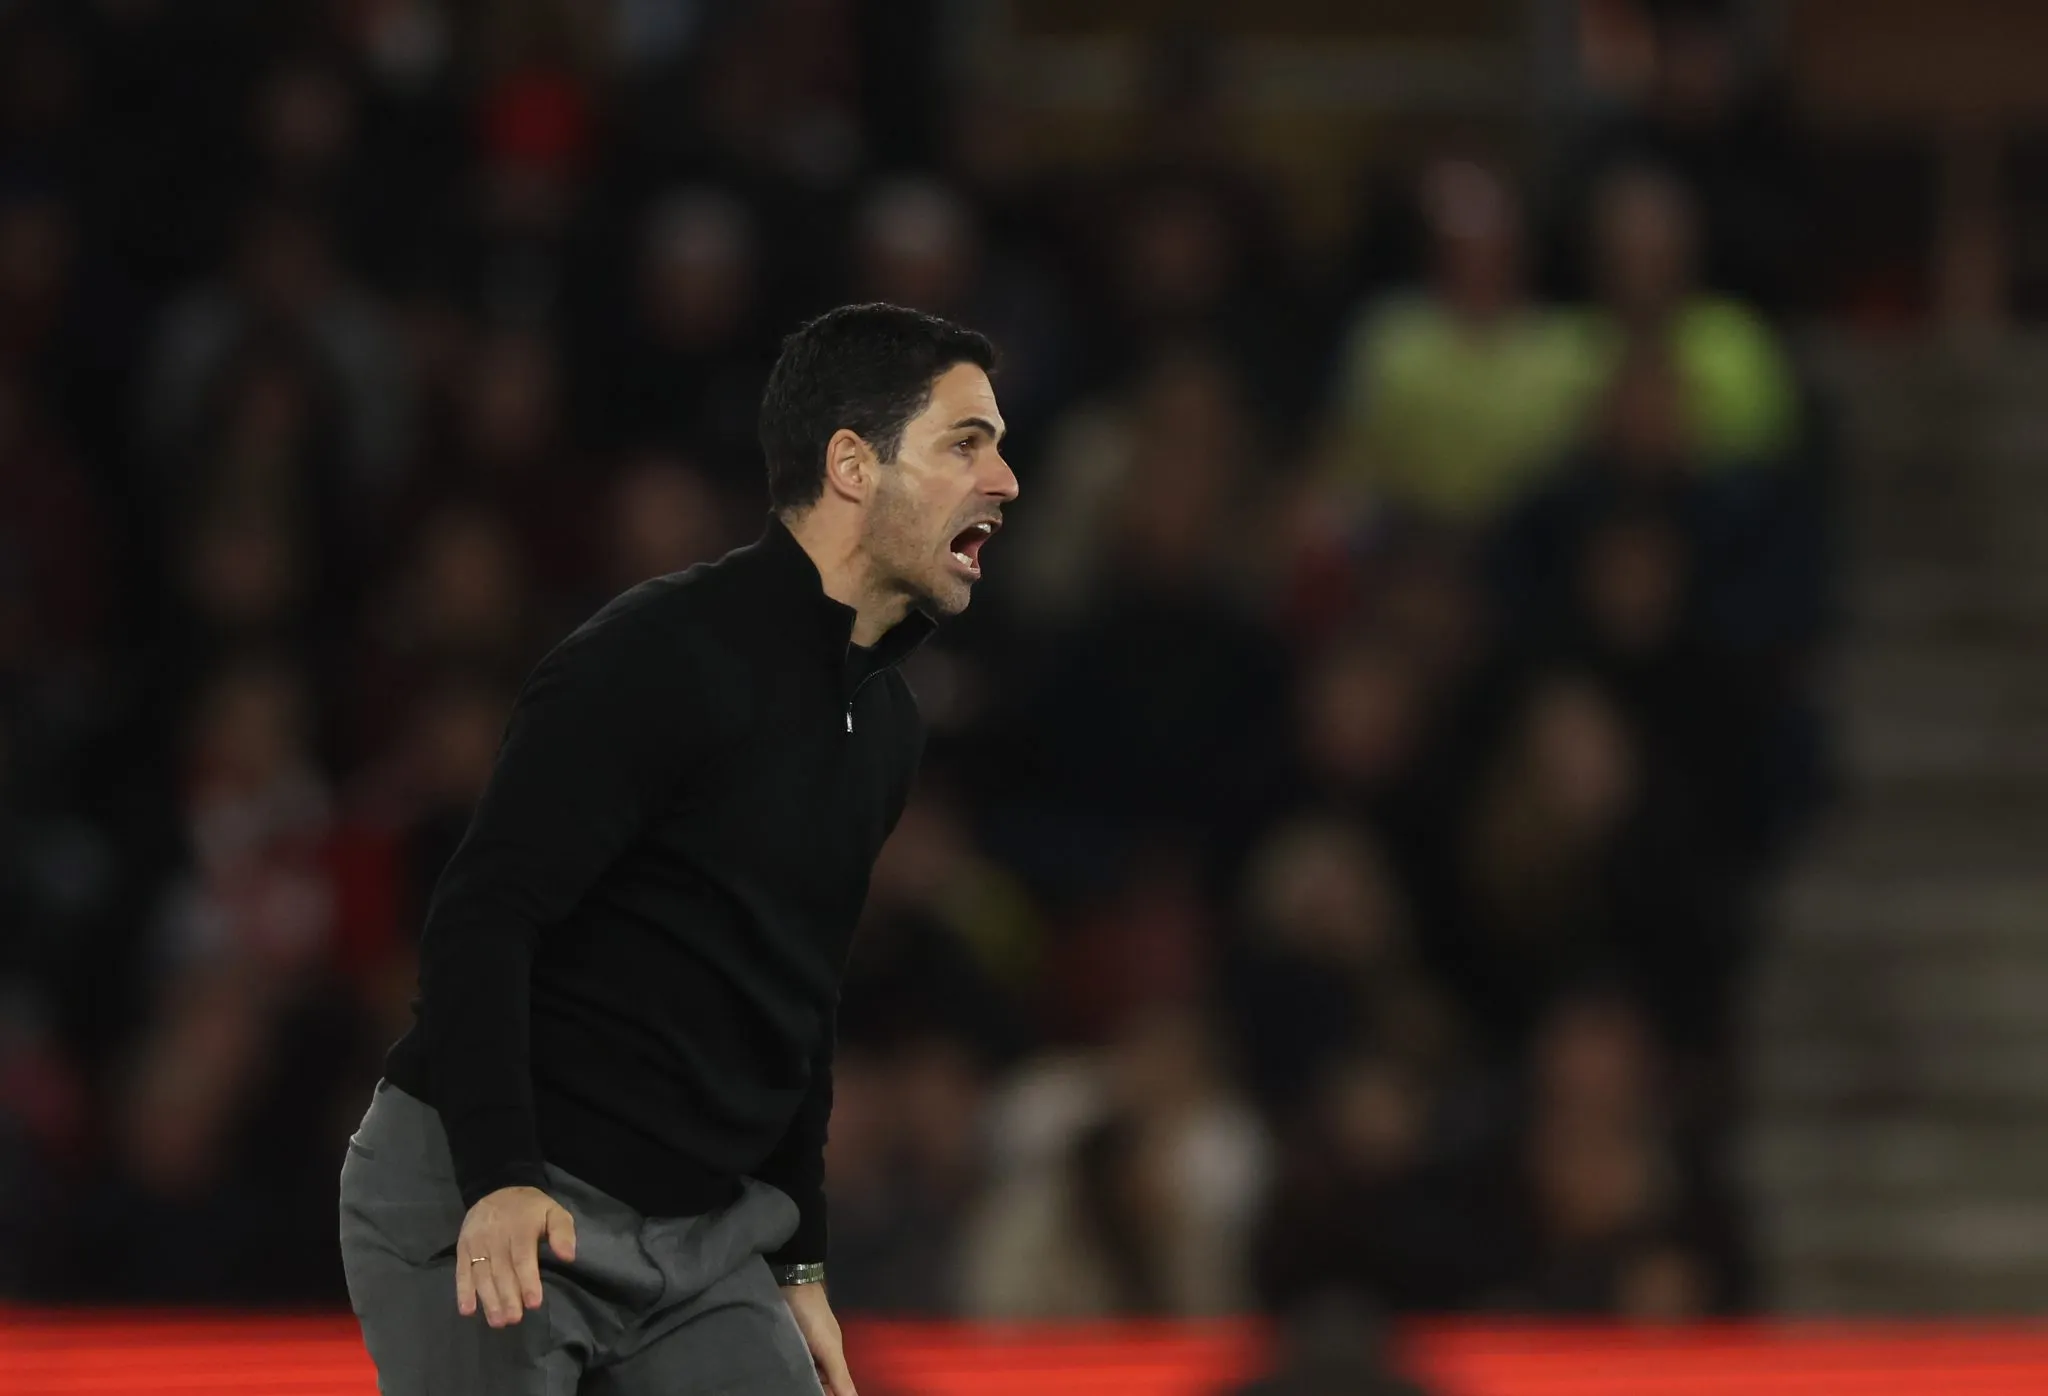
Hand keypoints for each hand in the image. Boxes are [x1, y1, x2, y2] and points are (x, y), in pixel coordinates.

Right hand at [455, 1185, 577, 1326]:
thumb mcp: (553, 1211)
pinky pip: (461, 1271)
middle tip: (514, 1319)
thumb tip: (568, 1257)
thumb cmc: (530, 1209)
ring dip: (488, 1300)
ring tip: (497, 1321)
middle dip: (508, 1297)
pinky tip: (467, 1310)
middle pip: (501, 1271)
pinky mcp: (462, 1248)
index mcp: (520, 1227)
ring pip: (482, 1274)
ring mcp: (476, 1243)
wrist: (497, 1188)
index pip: (522, 1258)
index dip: (528, 1281)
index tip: (534, 1303)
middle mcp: (495, 1236)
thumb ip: (562, 1232)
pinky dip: (462, 1291)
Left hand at [780, 1280, 856, 1395]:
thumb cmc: (813, 1316)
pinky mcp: (782, 1339)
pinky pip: (786, 1359)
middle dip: (812, 1388)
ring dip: (796, 1378)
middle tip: (796, 1394)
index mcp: (831, 1356)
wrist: (791, 1281)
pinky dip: (785, 1368)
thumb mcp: (828, 1348)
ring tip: (784, 1389)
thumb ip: (840, 1375)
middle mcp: (817, 1352)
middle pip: (817, 1378)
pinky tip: (777, 1375)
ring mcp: (799, 1345)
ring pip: (801, 1369)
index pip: (832, 1384)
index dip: (830, 1393)